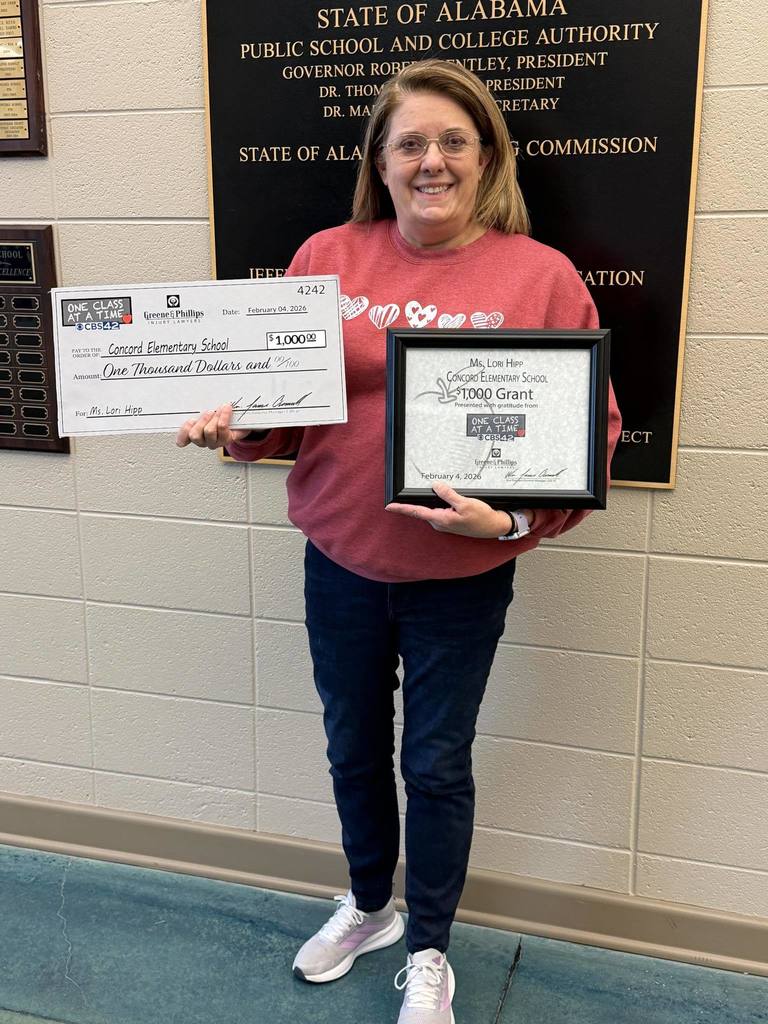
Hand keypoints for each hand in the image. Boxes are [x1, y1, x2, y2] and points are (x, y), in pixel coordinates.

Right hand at [175, 403, 250, 449]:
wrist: (239, 422)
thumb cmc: (219, 416)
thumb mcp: (206, 411)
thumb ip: (198, 409)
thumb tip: (195, 399)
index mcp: (193, 434)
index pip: (182, 439)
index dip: (182, 433)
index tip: (190, 420)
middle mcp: (202, 441)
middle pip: (195, 435)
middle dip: (201, 421)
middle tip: (209, 411)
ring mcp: (214, 442)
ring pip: (209, 431)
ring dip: (215, 417)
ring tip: (220, 408)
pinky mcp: (225, 441)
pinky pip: (222, 428)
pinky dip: (224, 416)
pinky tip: (226, 409)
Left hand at [386, 481, 522, 538]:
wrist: (494, 527)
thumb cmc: (482, 518)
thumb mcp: (465, 503)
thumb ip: (448, 494)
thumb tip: (435, 486)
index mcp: (441, 519)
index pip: (417, 512)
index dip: (402, 508)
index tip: (389, 506)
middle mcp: (440, 523)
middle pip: (422, 509)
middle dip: (414, 501)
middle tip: (404, 492)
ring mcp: (445, 522)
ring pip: (431, 508)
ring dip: (429, 501)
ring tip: (430, 490)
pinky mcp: (450, 520)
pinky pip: (439, 509)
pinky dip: (438, 502)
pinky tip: (442, 496)